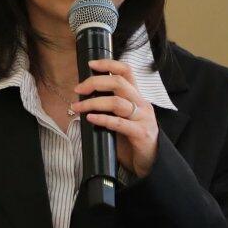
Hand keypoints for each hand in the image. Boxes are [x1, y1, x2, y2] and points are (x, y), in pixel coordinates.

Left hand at [73, 58, 158, 179]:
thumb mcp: (122, 118)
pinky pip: (119, 123)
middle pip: (119, 83)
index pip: (126, 71)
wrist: (150, 163)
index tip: (90, 64)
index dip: (109, 64)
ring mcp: (143, 118)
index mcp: (136, 97)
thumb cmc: (132, 140)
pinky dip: (102, 119)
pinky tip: (90, 118)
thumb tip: (84, 99)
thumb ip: (110, 108)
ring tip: (77, 107)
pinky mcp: (141, 134)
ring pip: (117, 102)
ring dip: (93, 103)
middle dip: (95, 82)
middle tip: (78, 89)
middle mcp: (141, 104)